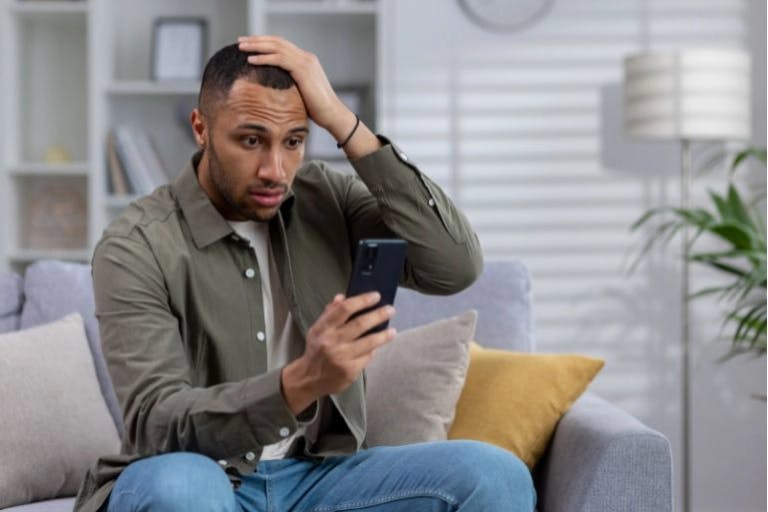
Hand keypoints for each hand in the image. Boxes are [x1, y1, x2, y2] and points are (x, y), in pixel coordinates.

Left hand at [237, 36, 349, 133]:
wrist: (332, 114)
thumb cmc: (316, 109)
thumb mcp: (300, 92)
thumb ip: (289, 84)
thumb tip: (273, 88)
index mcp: (306, 60)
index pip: (282, 45)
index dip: (265, 42)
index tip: (249, 44)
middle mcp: (306, 57)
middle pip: (277, 41)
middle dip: (257, 40)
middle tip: (240, 40)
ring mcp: (306, 62)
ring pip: (277, 47)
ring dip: (257, 46)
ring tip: (242, 47)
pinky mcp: (303, 70)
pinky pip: (279, 59)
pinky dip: (264, 58)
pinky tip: (251, 60)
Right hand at [281, 292, 396, 413]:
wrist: (309, 379)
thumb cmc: (316, 351)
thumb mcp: (317, 329)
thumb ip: (330, 313)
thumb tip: (342, 297)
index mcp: (323, 328)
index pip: (345, 309)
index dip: (362, 300)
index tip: (375, 296)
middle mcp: (332, 341)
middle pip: (360, 324)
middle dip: (378, 315)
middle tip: (390, 310)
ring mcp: (342, 357)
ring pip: (369, 342)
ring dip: (383, 335)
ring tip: (392, 331)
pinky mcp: (350, 370)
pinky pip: (367, 357)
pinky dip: (373, 351)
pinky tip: (377, 347)